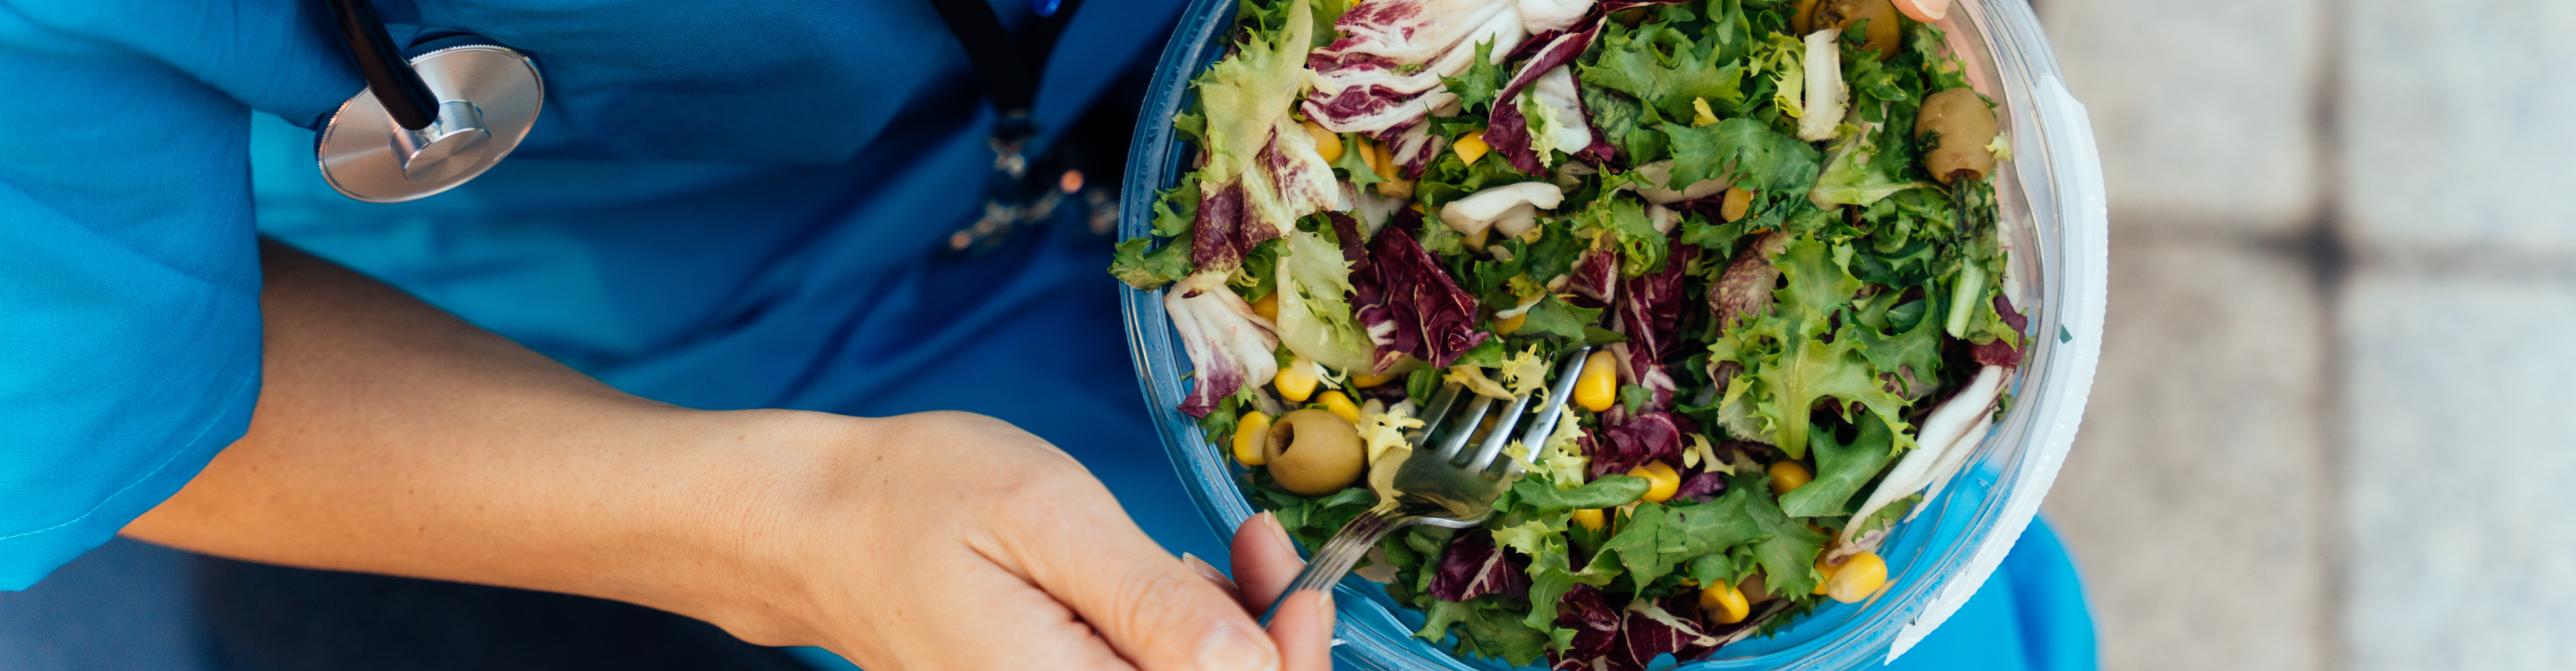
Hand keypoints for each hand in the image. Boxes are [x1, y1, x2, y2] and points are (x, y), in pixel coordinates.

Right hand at [123, 246, 1327, 670]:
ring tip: (1225, 543)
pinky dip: (1177, 626)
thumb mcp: (1049, 522)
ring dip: (1228, 626)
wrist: (802, 521)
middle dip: (1266, 634)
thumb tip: (1258, 663)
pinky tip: (1170, 570)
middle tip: (1269, 544)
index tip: (1302, 581)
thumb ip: (1160, 605)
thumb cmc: (907, 502)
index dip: (1289, 655)